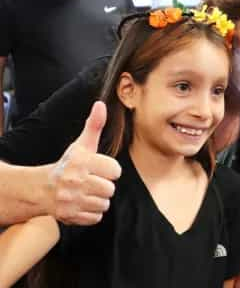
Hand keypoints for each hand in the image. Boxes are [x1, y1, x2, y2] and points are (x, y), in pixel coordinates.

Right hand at [47, 101, 120, 224]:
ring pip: (104, 204)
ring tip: (86, 192)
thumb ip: (94, 125)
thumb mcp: (81, 144)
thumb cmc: (68, 165)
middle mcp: (75, 181)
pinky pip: (96, 217)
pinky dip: (91, 212)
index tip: (98, 169)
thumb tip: (100, 104)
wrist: (42, 189)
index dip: (109, 170)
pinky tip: (82, 203)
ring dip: (98, 200)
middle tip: (91, 182)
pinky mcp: (70, 215)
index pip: (115, 171)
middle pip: (111, 189)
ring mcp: (72, 199)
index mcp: (82, 162)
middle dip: (103, 186)